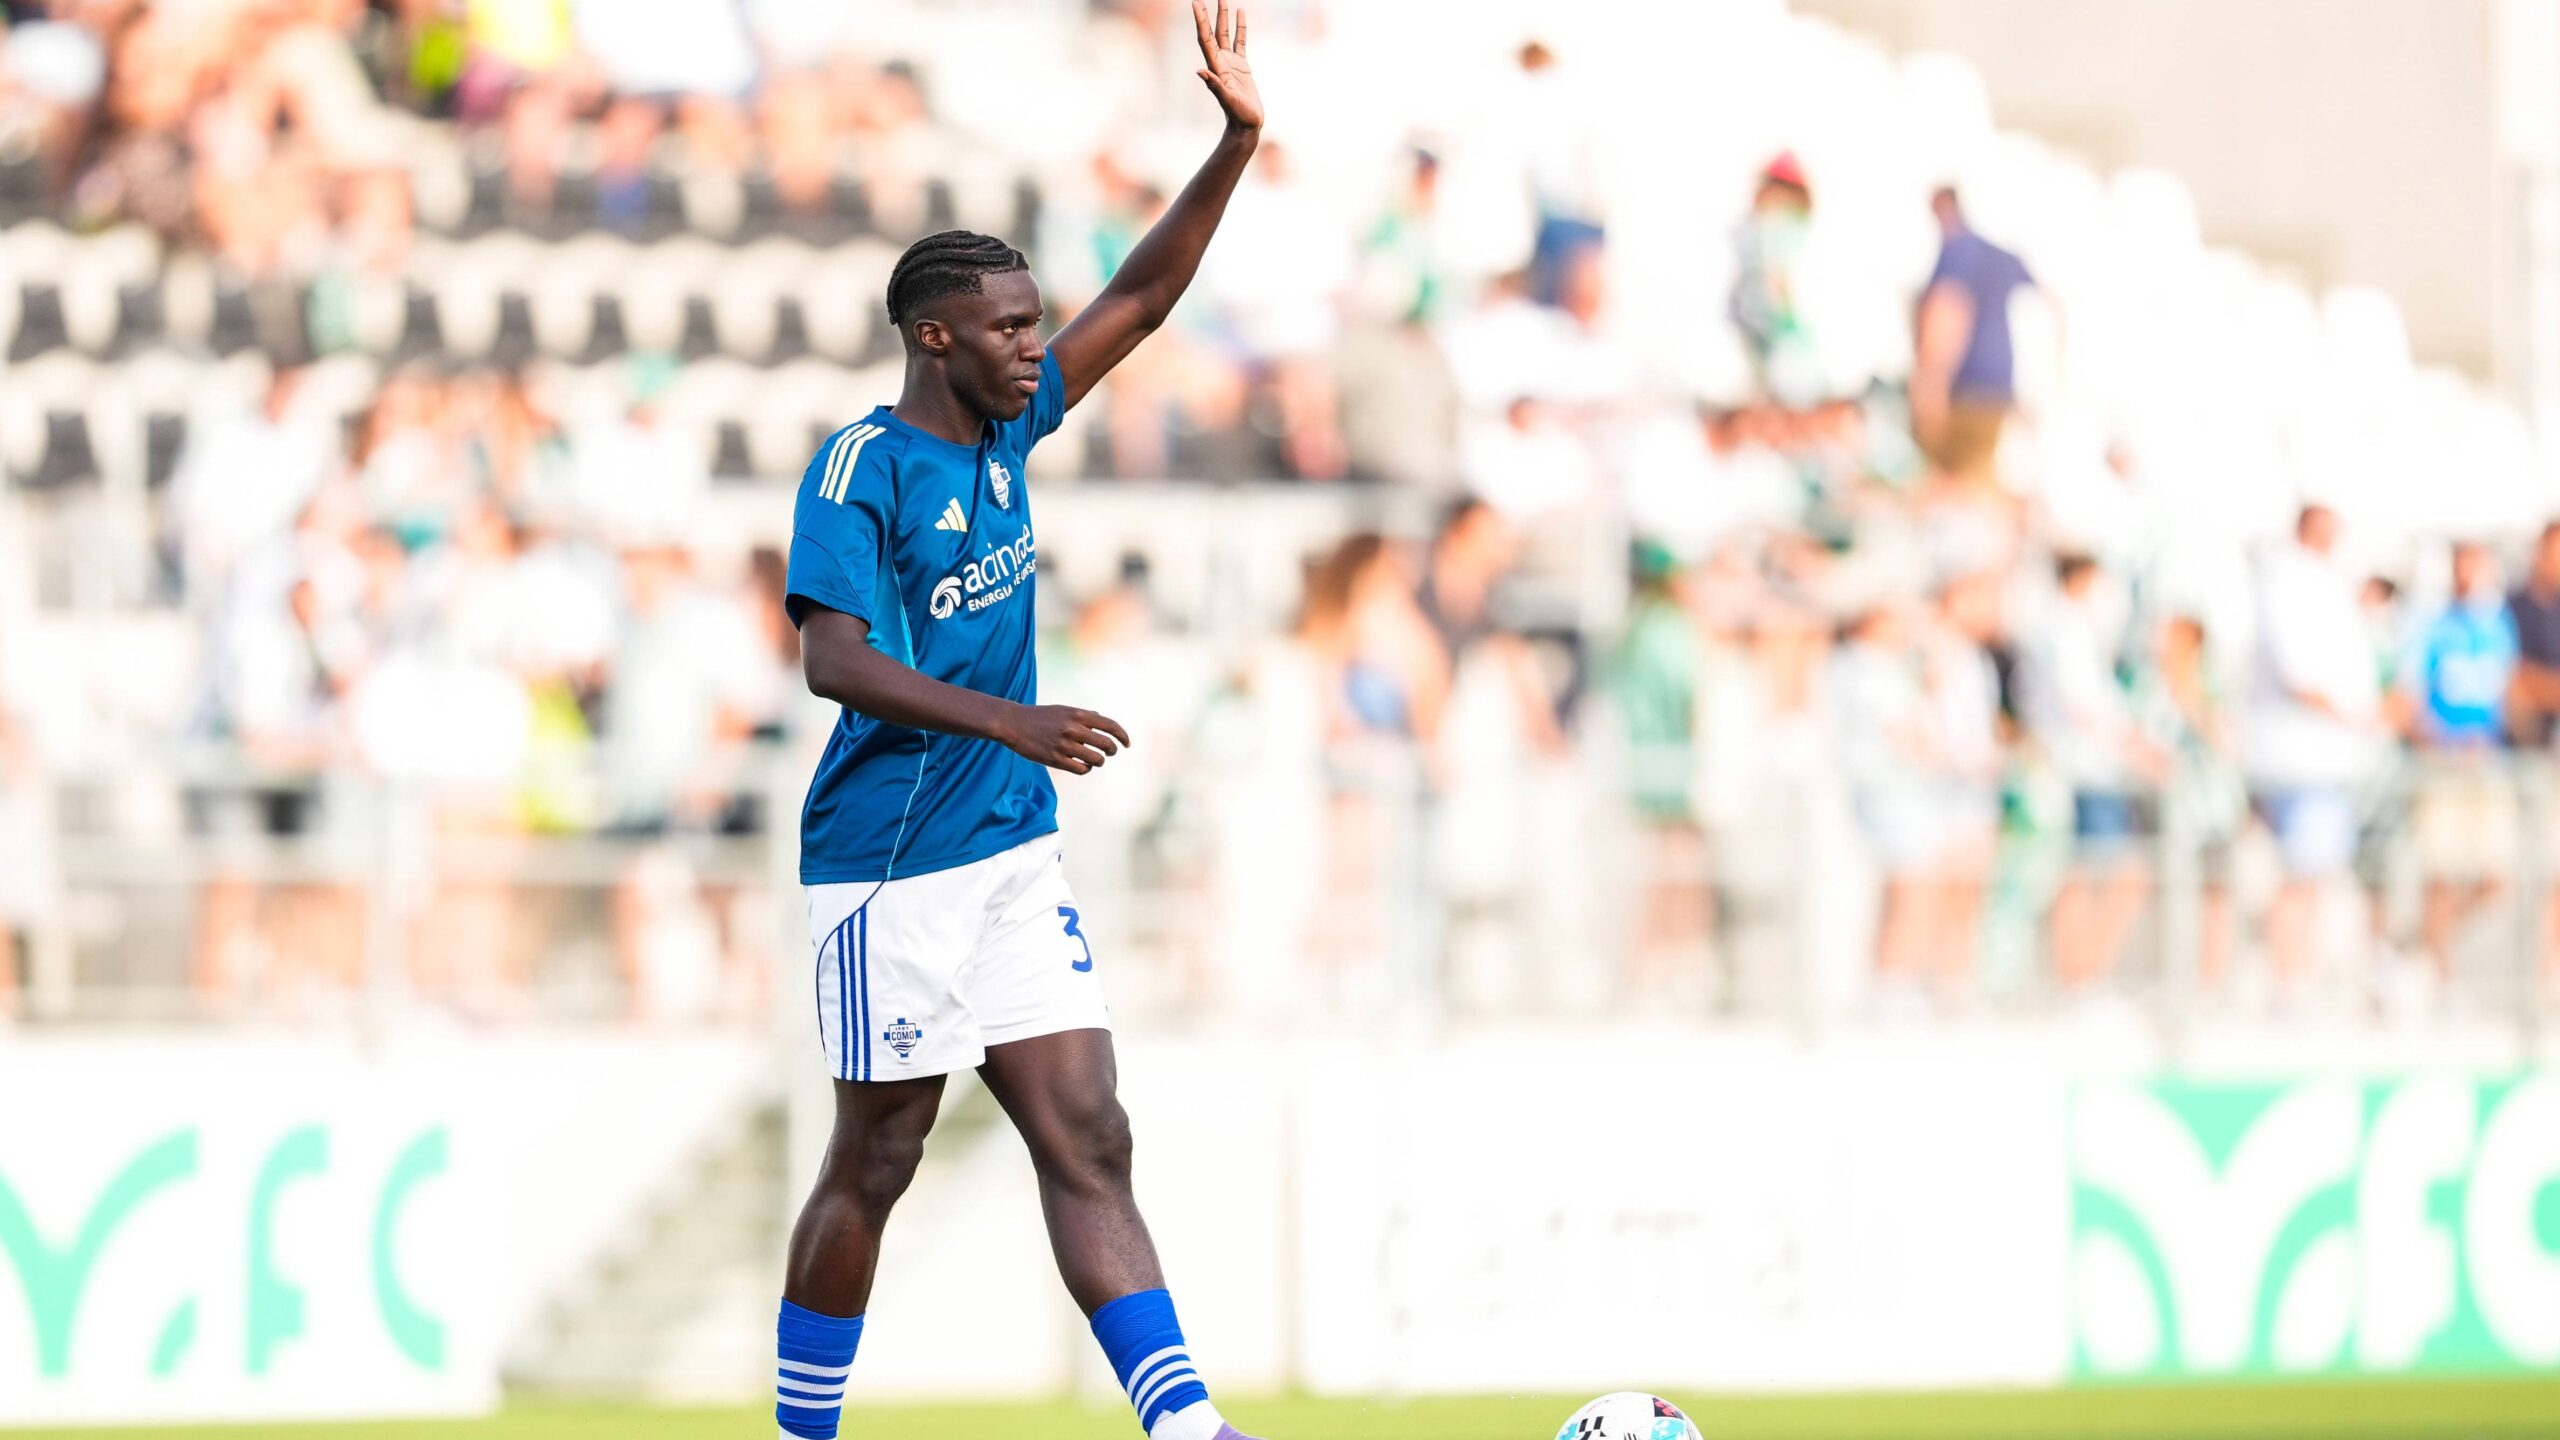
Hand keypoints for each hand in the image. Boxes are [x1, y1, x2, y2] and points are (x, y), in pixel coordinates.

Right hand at [997, 704, 1132, 774]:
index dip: (1123, 736)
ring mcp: (1064, 745)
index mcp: (1077, 715)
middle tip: (1109, 753)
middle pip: (1106, 744)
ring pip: (1096, 759)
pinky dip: (1086, 769)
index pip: (1110, 725)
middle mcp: (1073, 729)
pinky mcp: (1055, 759)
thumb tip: (1100, 718)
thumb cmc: (1039, 716)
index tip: (1127, 744)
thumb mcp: (1062, 710)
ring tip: (1094, 760)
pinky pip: (1081, 769)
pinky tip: (1083, 766)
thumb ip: (1082, 715)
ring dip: (1099, 762)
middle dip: (1112, 751)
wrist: (1012, 723)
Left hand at [1191, 0, 1262, 131]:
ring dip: (1223, 17)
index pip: (1205, 38)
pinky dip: (1240, 27)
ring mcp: (1231, 62)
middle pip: (1212, 32)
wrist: (1246, 125)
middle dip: (1208, 14)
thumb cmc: (1238, 116)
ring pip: (1225, 34)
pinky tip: (1241, 14)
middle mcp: (1220, 61)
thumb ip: (1215, 86)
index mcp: (1216, 66)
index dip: (1200, 21)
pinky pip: (1241, 41)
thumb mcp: (1228, 101)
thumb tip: (1201, 72)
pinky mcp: (1242, 65)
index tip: (1196, 3)